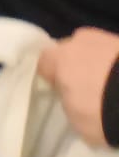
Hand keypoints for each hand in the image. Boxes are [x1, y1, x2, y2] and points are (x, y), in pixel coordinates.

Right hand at [39, 28, 118, 146]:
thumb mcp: (77, 119)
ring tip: (115, 87)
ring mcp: (106, 37)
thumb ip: (69, 102)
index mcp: (57, 58)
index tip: (63, 92)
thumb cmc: (101, 110)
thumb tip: (73, 97)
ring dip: (103, 64)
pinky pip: (117, 54)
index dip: (53, 78)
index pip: (44, 64)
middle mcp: (77, 40)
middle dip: (79, 66)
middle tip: (92, 89)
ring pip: (97, 50)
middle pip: (71, 52)